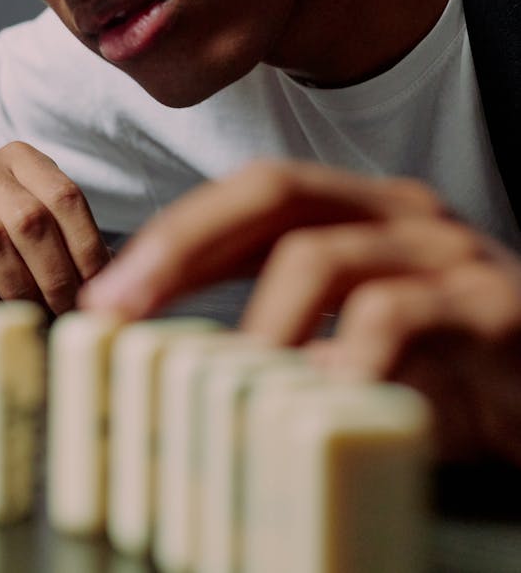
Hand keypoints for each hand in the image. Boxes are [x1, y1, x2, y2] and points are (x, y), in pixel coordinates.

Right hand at [0, 141, 109, 311]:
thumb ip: (70, 244)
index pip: (66, 197)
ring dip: (23, 291)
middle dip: (57, 276)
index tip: (99, 291)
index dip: (88, 248)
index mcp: (20, 158)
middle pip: (32, 220)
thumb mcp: (34, 230)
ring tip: (38, 319)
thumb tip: (117, 282)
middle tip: (68, 314)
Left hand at [79, 159, 520, 462]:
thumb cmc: (456, 364)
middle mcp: (397, 215)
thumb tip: (180, 360)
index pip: (252, 195)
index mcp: (361, 212)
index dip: (174, 235)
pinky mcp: (487, 304)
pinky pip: (398, 318)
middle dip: (183, 245)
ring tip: (215, 377)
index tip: (108, 294)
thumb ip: (287, 331)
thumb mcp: (357, 339)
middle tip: (122, 308)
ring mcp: (443, 251)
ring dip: (254, 319)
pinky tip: (316, 400)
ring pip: (324, 254)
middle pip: (273, 192)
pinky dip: (342, 360)